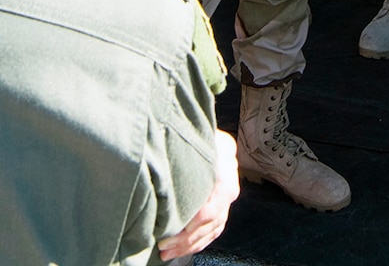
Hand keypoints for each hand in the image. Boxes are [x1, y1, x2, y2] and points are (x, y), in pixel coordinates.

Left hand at [157, 130, 238, 259]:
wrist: (214, 135)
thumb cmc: (200, 135)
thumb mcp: (195, 139)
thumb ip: (185, 154)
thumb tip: (159, 165)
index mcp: (223, 174)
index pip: (209, 210)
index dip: (189, 226)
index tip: (168, 233)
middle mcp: (229, 190)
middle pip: (209, 224)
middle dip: (185, 240)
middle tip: (163, 247)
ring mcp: (227, 199)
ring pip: (212, 230)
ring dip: (190, 245)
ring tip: (168, 253)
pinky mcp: (223, 206)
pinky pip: (215, 230)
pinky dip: (200, 242)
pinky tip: (184, 249)